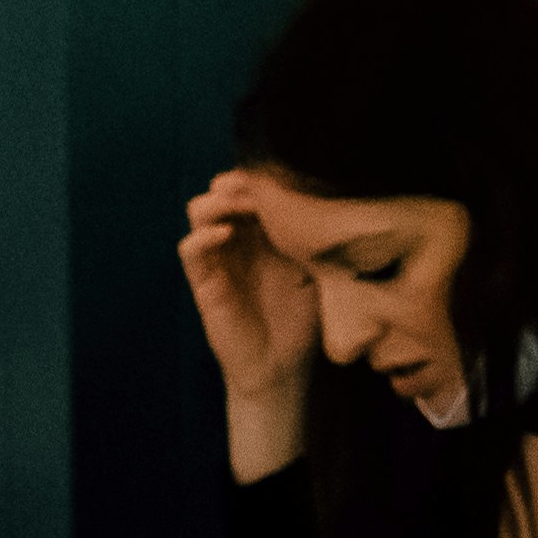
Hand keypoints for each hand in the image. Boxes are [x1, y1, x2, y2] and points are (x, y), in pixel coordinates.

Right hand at [179, 171, 317, 478]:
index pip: (253, 188)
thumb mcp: (319, 270)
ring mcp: (218, 258)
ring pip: (200, 211)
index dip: (263, 175)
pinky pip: (191, 250)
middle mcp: (238, 239)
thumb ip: (320, 238)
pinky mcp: (205, 283)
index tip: (285, 171)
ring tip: (242, 203)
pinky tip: (226, 233)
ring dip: (219, 200)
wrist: (283, 366)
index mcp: (264, 231)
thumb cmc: (303, 317)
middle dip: (241, 180)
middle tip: (262, 183)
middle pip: (224, 189)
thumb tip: (345, 200)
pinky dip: (203, 236)